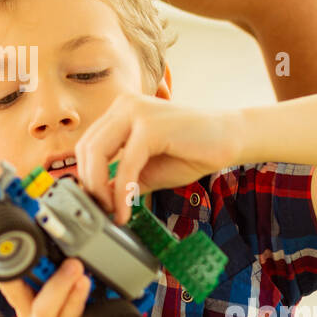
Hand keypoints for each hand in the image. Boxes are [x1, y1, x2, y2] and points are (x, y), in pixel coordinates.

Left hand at [75, 94, 243, 223]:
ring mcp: (136, 111)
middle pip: (85, 148)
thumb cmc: (191, 152)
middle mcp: (124, 105)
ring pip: (96, 153)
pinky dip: (122, 191)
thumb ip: (120, 179)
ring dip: (100, 189)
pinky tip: (127, 209)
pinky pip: (125, 163)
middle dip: (89, 185)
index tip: (96, 203)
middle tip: (102, 210)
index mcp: (120, 111)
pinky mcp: (151, 125)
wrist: (231, 139)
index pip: (86, 144)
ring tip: (114, 211)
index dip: (85, 176)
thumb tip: (95, 198)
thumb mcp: (146, 169)